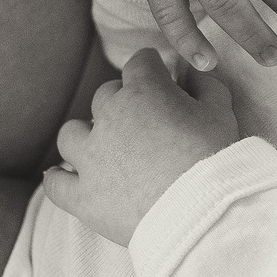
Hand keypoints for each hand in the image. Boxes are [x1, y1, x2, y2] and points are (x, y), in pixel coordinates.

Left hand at [44, 50, 241, 246]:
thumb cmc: (215, 159)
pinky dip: (58, 178)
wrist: (201, 213)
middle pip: (106, 95)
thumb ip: (205, 83)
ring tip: (101, 147)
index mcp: (143, 91)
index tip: (160, 76)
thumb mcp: (221, 112)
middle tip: (142, 120)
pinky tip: (62, 176)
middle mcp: (109, 117)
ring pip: (71, 133)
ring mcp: (91, 157)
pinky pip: (56, 183)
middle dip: (122, 101)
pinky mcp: (83, 195)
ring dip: (84, 135)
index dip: (152, 67)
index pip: (140, 63)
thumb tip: (192, 72)